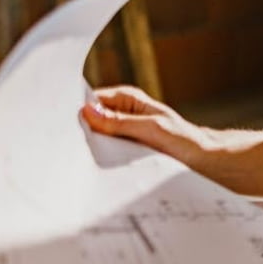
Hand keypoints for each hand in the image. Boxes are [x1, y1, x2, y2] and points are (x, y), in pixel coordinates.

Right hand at [80, 85, 213, 169]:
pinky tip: (90, 165)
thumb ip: (120, 121)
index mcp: (126, 98)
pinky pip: (102, 149)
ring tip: (77, 158)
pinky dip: (96, 155)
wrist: (200, 159)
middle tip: (67, 146)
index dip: (75, 111)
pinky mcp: (122, 147)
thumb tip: (88, 111)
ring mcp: (120, 130)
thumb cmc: (182, 139)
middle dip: (78, 130)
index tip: (61, 126)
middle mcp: (120, 112)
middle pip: (88, 119)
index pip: (89, 100)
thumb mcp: (150, 128)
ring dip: (86, 145)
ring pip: (92, 135)